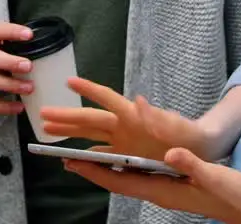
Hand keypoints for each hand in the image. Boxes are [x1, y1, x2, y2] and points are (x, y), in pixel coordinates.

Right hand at [40, 77, 213, 160]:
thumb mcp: (175, 126)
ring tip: (47, 130)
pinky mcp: (126, 153)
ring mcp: (123, 139)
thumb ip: (156, 117)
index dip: (88, 90)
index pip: (107, 99)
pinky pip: (101, 154)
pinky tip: (71, 158)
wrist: (198, 149)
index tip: (69, 81)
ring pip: (90, 135)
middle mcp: (123, 125)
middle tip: (42, 113)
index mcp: (132, 116)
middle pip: (90, 119)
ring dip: (70, 133)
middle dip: (66, 116)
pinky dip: (86, 156)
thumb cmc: (187, 134)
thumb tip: (139, 102)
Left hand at [64, 147, 240, 223]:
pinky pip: (139, 175)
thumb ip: (191, 165)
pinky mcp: (170, 185)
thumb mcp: (212, 176)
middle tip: (67, 158)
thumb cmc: (230, 193)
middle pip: (117, 181)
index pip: (121, 182)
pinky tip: (119, 158)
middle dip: (92, 170)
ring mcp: (163, 189)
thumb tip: (171, 152)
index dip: (96, 172)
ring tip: (84, 156)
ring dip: (105, 167)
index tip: (73, 163)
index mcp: (163, 191)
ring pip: (126, 178)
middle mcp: (158, 192)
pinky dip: (124, 166)